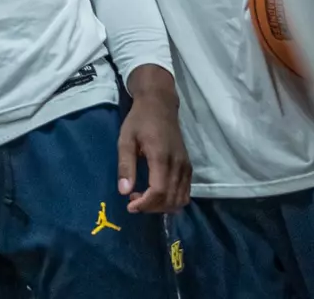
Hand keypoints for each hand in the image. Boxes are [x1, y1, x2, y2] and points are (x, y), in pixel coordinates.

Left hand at [117, 65, 191, 212]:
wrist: (160, 105)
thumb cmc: (140, 121)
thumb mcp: (126, 139)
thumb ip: (125, 166)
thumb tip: (124, 192)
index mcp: (161, 157)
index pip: (159, 191)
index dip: (145, 204)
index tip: (130, 206)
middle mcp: (178, 165)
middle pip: (170, 200)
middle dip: (151, 207)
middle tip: (133, 201)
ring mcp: (187, 167)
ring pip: (180, 199)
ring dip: (162, 206)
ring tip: (143, 198)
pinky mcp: (189, 168)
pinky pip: (185, 192)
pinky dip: (172, 200)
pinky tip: (156, 194)